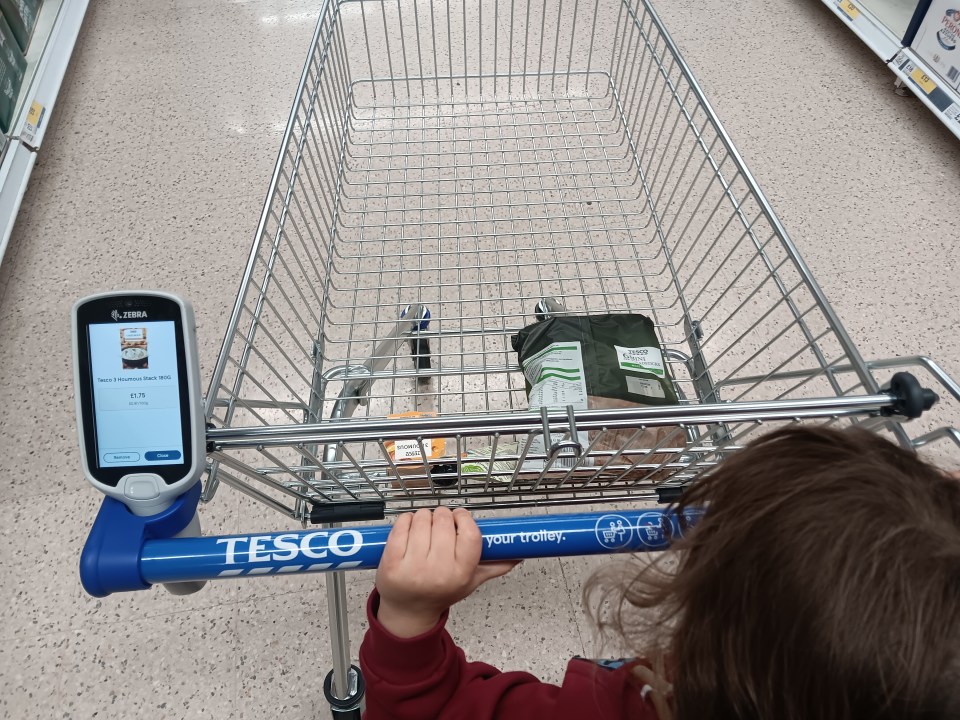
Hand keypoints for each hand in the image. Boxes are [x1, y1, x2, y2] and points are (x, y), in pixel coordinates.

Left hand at [375, 507, 517, 637]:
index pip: (470, 533)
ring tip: (424, 530)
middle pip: (444, 520)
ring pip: (423, 518)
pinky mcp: (391, 561)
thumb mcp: (470, 582)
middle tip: (440, 525)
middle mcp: (438, 570)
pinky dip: (406, 520)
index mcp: (461, 572)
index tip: (460, 518)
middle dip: (443, 516)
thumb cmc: (441, 592)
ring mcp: (412, 566)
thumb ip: (494, 566)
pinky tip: (409, 530)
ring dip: (424, 517)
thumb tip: (518, 555)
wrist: (408, 612)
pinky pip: (402, 524)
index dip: (464, 519)